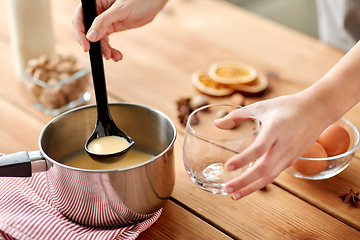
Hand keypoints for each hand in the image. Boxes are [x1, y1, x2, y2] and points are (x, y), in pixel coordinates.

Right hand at [72, 0, 167, 60]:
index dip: (81, 34)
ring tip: (114, 57)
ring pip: (98, 39)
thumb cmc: (138, 0)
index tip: (86, 47)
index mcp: (94, 3)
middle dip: (96, 45)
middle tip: (105, 55)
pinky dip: (111, 49)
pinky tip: (117, 55)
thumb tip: (90, 37)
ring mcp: (104, 20)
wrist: (153, 2)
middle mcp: (97, 11)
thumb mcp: (120, 10)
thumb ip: (103, 22)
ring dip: (105, 50)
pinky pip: (106, 41)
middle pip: (88, 32)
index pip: (80, 19)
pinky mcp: (112, 27)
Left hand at [214, 94, 328, 199]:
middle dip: (244, 182)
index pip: (258, 148)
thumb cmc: (286, 106)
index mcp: (275, 129)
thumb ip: (237, 115)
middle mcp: (283, 145)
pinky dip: (260, 183)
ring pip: (270, 176)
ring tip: (234, 195)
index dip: (243, 159)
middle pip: (264, 169)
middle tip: (227, 189)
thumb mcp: (261, 106)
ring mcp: (289, 155)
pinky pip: (274, 174)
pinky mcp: (291, 160)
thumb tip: (216, 124)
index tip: (227, 167)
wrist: (317, 110)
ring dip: (251, 188)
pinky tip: (248, 187)